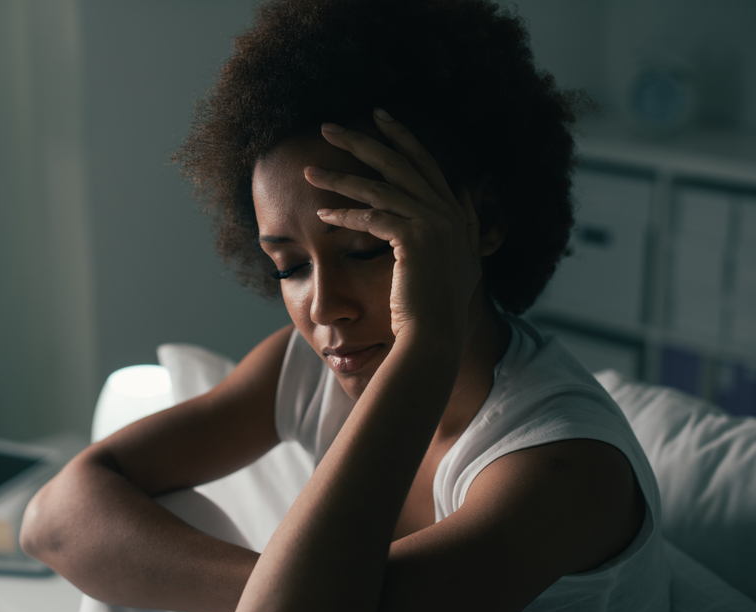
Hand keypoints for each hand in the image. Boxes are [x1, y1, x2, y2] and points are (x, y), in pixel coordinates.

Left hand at [304, 109, 482, 345]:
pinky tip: (321, 215)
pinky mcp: (414, 239)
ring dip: (339, 178)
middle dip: (361, 140)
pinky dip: (344, 216)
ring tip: (309, 171)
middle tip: (328, 126)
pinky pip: (371, 218)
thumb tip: (463, 190)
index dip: (401, 136)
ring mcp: (433, 223)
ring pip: (378, 188)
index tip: (378, 116)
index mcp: (454, 212)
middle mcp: (447, 211)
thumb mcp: (461, 259)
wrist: (437, 334)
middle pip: (398, 163)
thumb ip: (464, 222)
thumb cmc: (438, 305)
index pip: (424, 162)